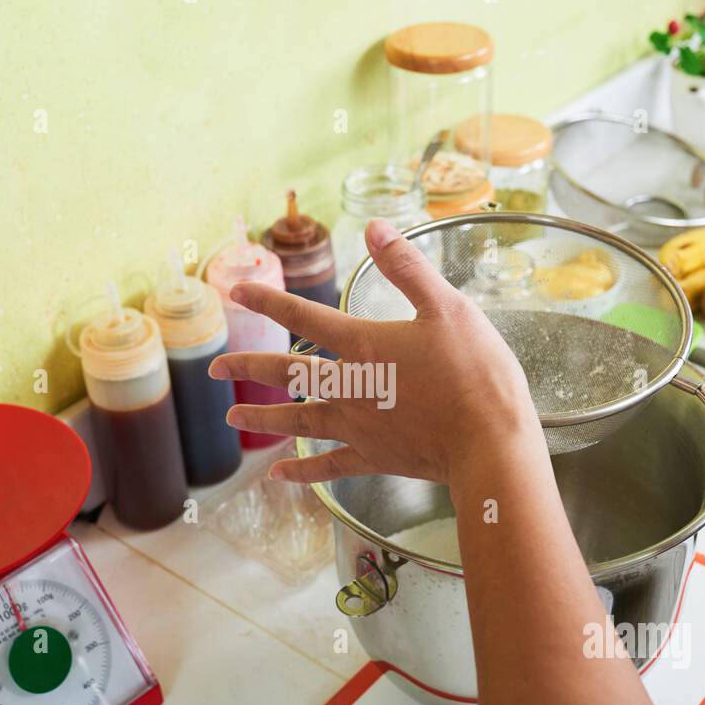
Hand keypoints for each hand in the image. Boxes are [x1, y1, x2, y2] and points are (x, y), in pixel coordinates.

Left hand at [208, 218, 544, 485]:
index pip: (305, 318)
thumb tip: (374, 228)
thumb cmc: (476, 373)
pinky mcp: (375, 458)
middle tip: (214, 367)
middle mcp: (351, 387)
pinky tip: (279, 475)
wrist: (490, 442)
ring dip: (262, 419)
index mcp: (365, 345)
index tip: (235, 293)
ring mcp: (359, 427)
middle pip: (287, 374)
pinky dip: (302, 470)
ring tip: (232, 419)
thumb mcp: (448, 308)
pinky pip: (329, 465)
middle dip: (248, 368)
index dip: (268, 303)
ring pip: (298, 421)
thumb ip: (407, 268)